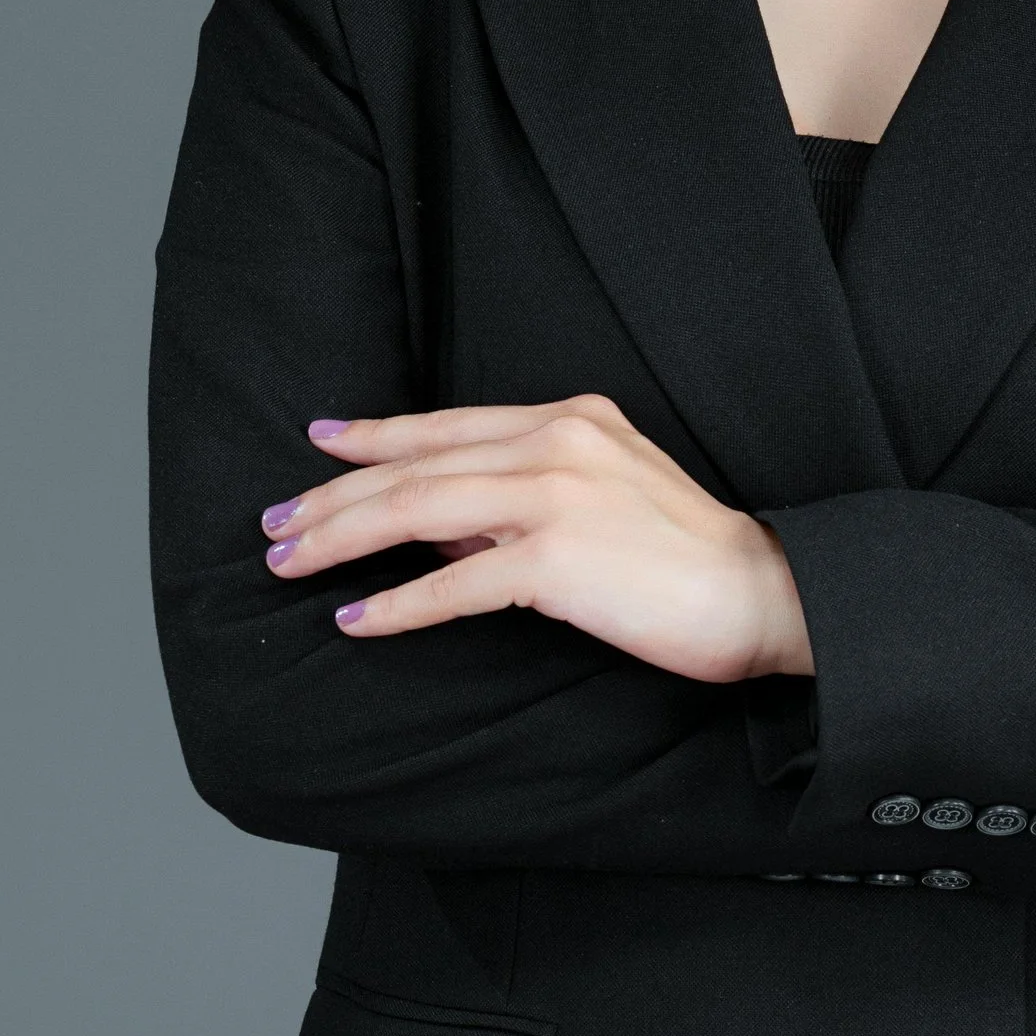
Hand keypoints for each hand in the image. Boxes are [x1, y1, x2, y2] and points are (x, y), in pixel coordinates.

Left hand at [259, 396, 814, 681]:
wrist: (761, 592)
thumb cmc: (684, 557)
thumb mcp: (604, 495)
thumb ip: (523, 498)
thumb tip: (440, 526)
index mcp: (569, 418)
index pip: (446, 425)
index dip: (373, 435)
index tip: (319, 442)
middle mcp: (556, 441)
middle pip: (414, 465)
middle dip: (332, 496)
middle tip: (274, 524)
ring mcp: (555, 496)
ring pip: (416, 510)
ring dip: (341, 538)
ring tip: (289, 564)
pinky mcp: (556, 558)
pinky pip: (453, 582)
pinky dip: (396, 602)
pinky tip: (355, 617)